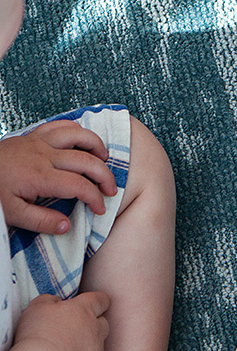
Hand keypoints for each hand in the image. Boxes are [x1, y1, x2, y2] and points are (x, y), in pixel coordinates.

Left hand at [0, 119, 114, 233]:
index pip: (79, 186)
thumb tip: (67, 225)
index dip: (95, 198)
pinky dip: (78, 130)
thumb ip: (41, 221)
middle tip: (111, 189)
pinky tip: (83, 140)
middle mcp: (44, 155)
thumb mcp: (11, 214)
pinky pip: (62, 125)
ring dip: (96, 146)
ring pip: (79, 136)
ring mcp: (39, 142)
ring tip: (104, 159)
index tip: (100, 209)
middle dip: (105, 176)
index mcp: (40, 177)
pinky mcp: (34, 135)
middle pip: (87, 161)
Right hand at [13, 292, 109, 350]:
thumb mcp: (38, 307)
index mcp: (85, 309)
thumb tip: (56, 302)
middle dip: (94, 324)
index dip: (98, 301)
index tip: (94, 304)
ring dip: (87, 346)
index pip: (101, 300)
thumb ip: (50, 300)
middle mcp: (95, 328)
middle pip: (103, 323)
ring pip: (98, 345)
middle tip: (76, 330)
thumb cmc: (38, 334)